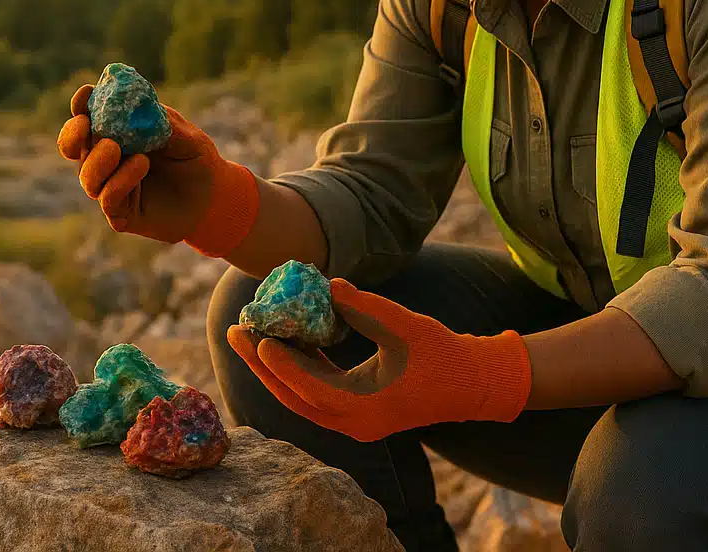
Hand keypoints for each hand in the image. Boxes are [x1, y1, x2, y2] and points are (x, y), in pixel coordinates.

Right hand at [57, 83, 258, 254]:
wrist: (214, 197)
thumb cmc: (196, 159)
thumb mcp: (186, 136)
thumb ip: (162, 123)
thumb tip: (140, 107)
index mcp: (116, 133)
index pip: (87, 117)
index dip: (81, 105)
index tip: (86, 94)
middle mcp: (107, 160)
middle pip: (72, 147)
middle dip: (72, 134)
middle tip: (84, 124)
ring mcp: (110, 187)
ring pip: (87, 176)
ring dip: (99, 161)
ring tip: (127, 150)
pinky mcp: (121, 214)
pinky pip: (108, 199)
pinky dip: (119, 182)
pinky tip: (141, 166)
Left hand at [226, 278, 531, 442]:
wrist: (472, 384)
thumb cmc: (442, 353)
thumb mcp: (403, 325)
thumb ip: (364, 307)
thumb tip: (327, 284)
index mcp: (363, 407)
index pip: (308, 386)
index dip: (279, 362)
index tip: (257, 336)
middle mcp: (352, 423)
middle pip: (293, 397)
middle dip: (262, 366)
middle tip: (235, 333)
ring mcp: (354, 422)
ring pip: (301, 397)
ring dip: (276, 368)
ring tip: (251, 334)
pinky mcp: (357, 412)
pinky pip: (318, 393)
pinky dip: (301, 369)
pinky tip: (289, 340)